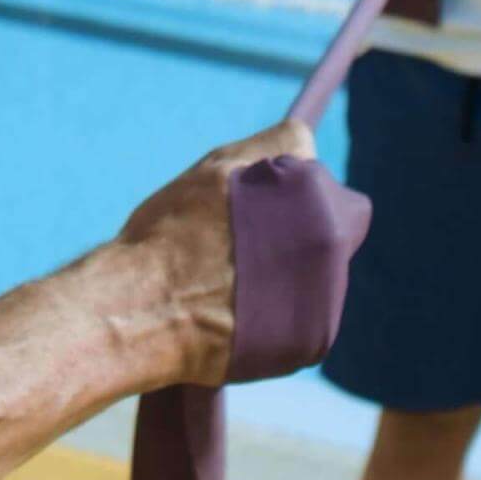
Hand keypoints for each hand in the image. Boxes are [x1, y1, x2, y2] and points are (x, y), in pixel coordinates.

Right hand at [116, 119, 314, 386]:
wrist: (143, 309)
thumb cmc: (170, 231)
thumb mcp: (219, 166)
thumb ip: (271, 150)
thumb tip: (304, 141)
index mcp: (313, 188)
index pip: (325, 178)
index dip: (290, 190)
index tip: (260, 207)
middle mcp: (332, 237)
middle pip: (337, 224)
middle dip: (303, 231)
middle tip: (251, 247)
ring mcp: (328, 291)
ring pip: (322, 273)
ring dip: (293, 275)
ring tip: (237, 284)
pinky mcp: (316, 338)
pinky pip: (309, 317)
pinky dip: (283, 317)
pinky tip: (242, 315)